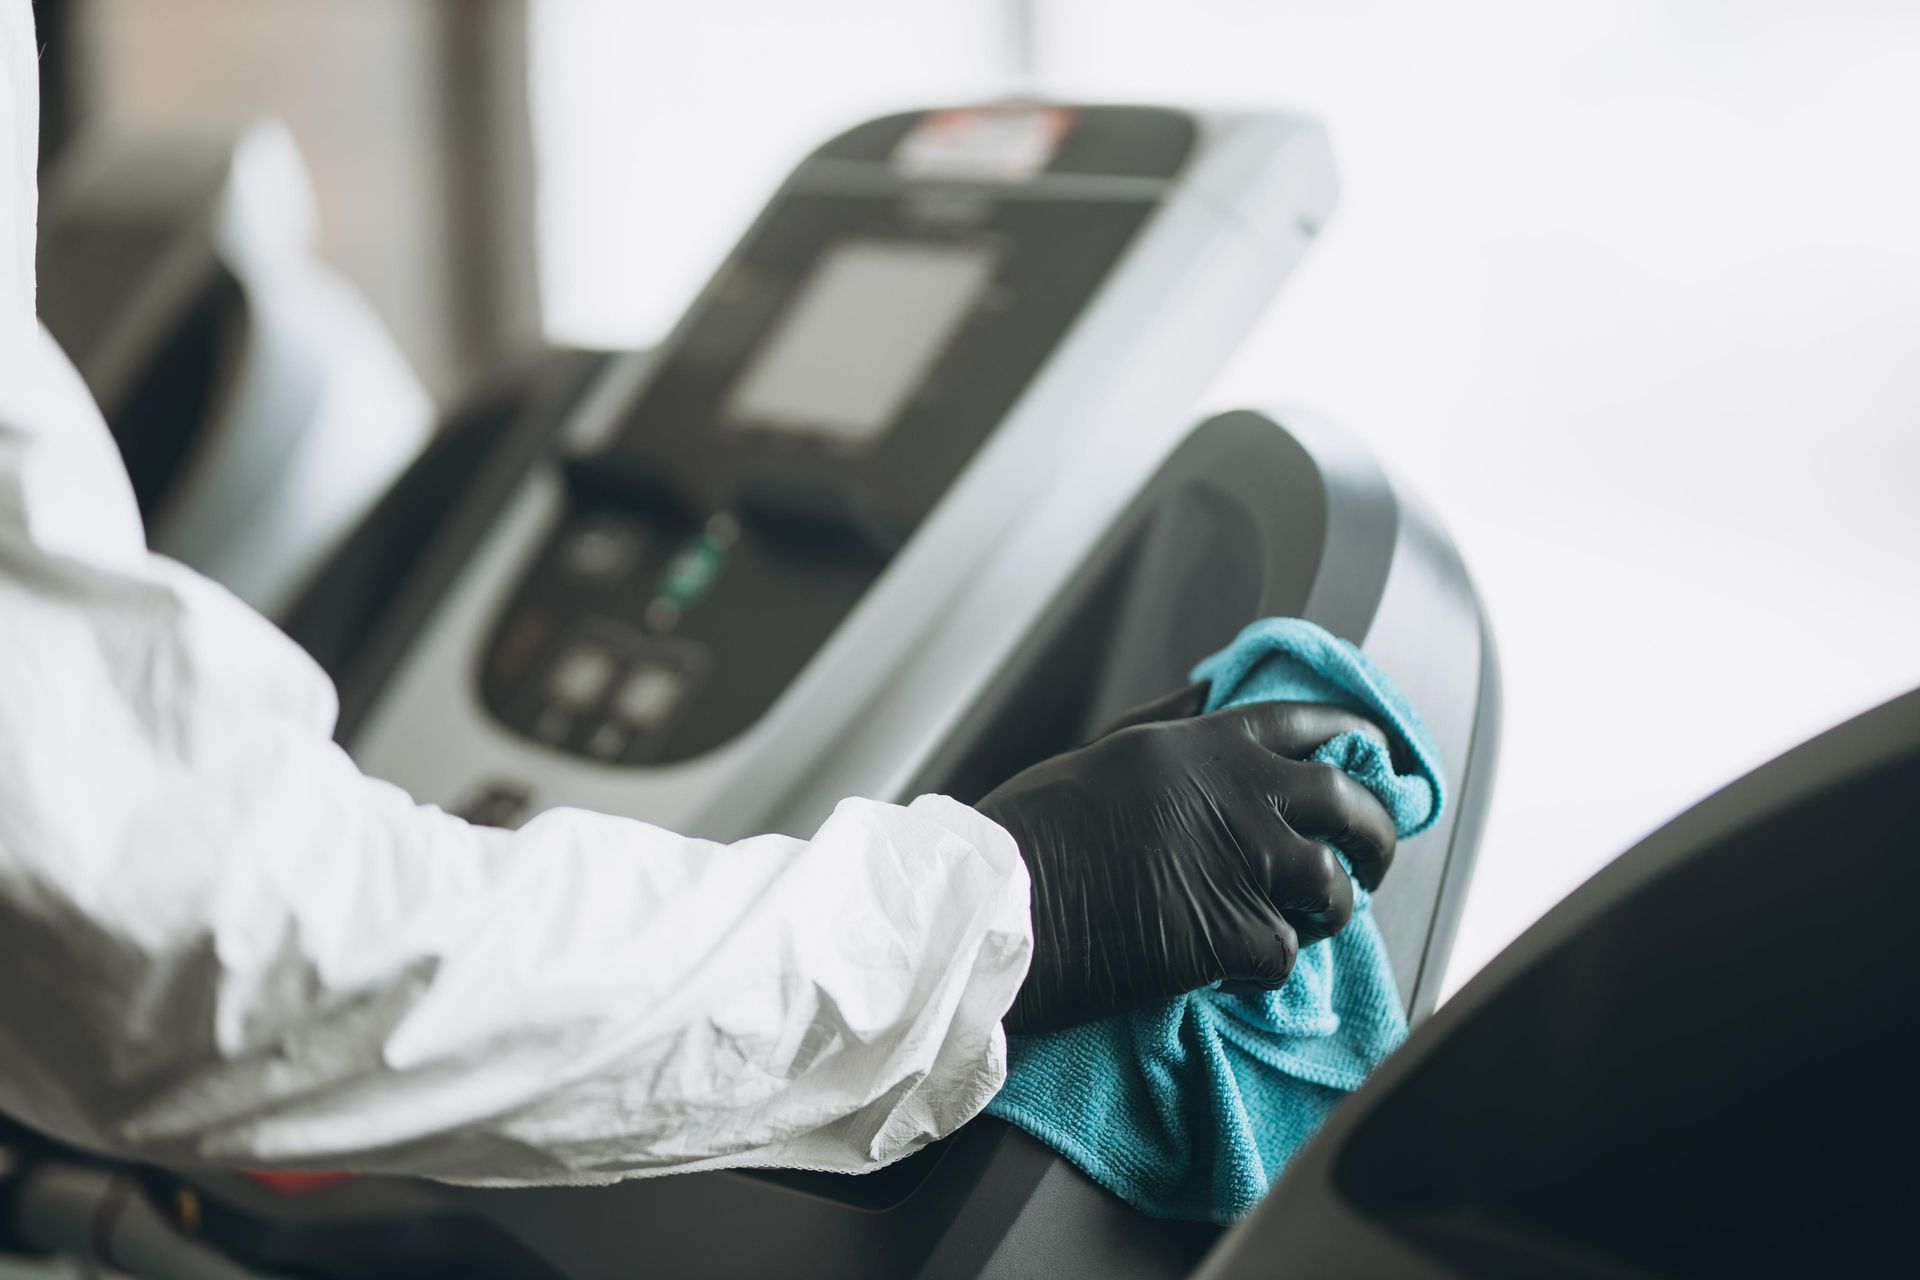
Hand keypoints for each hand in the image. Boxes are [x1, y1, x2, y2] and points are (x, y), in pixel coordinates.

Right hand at [978, 688, 1398, 1034]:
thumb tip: (1215, 690)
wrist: (993, 909)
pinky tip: (1234, 971)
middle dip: (1377, 833)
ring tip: (1301, 927)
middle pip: (1349, 801)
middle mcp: (1233, 791)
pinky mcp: (1229, 934)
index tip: (1380, 758)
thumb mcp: (1103, 753)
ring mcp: (1238, 862)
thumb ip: (1171, 726)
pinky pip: (1286, 956)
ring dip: (1326, 913)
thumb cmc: (1029, 833)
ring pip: (1333, 887)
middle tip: (1373, 862)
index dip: (1358, 737)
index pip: (1310, 722)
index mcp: (1199, 742)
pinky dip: (1266, 970)